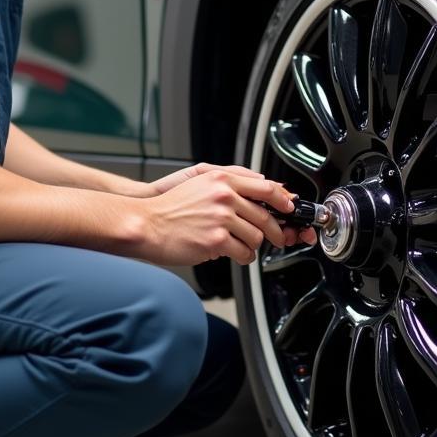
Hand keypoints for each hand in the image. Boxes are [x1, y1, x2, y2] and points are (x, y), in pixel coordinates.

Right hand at [133, 167, 316, 267]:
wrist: (147, 224)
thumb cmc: (170, 207)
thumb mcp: (199, 181)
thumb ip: (230, 180)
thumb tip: (260, 184)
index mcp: (222, 180)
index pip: (265, 188)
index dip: (282, 200)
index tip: (288, 208)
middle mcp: (224, 196)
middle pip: (265, 216)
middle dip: (274, 231)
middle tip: (275, 237)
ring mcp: (221, 218)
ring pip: (257, 237)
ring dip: (253, 245)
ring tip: (242, 246)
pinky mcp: (216, 240)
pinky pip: (244, 253)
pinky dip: (243, 257)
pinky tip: (234, 253)